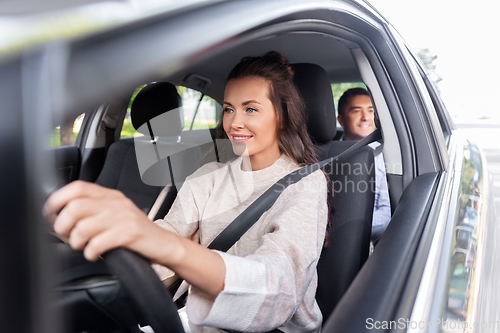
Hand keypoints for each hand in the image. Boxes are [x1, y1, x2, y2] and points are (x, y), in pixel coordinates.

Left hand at [44, 180, 225, 297]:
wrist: (164, 244)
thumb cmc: (137, 233)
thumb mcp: (116, 214)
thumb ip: (94, 211)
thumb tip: (61, 217)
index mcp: (111, 196)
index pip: (78, 187)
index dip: (58, 199)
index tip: (49, 212)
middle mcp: (117, 203)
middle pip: (75, 207)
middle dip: (63, 226)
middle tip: (67, 236)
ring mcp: (124, 217)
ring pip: (83, 227)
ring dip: (76, 242)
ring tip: (83, 247)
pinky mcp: (129, 234)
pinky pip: (98, 243)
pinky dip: (90, 253)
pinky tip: (94, 254)